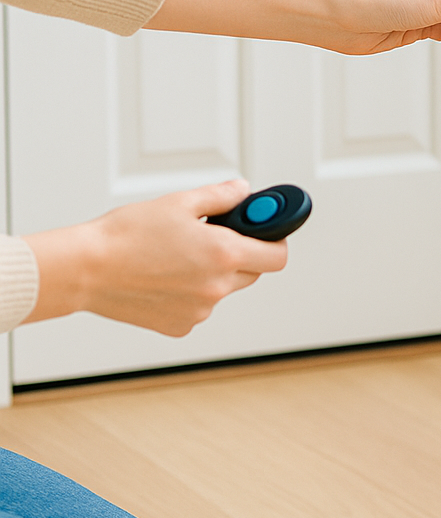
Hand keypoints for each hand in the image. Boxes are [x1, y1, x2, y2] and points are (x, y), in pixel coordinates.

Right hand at [23, 180, 288, 335]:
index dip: (274, 241)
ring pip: (223, 290)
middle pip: (252, 273)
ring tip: (176, 257)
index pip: (277, 256)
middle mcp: (217, 287)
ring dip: (212, 274)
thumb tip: (244, 191)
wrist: (84, 269)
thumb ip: (221, 196)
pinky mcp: (180, 326)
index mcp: (224, 255)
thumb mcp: (179, 203)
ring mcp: (200, 311)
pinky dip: (189, 293)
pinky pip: (198, 307)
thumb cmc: (125, 235)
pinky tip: (162, 278)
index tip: (265, 232)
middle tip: (212, 238)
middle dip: (240, 254)